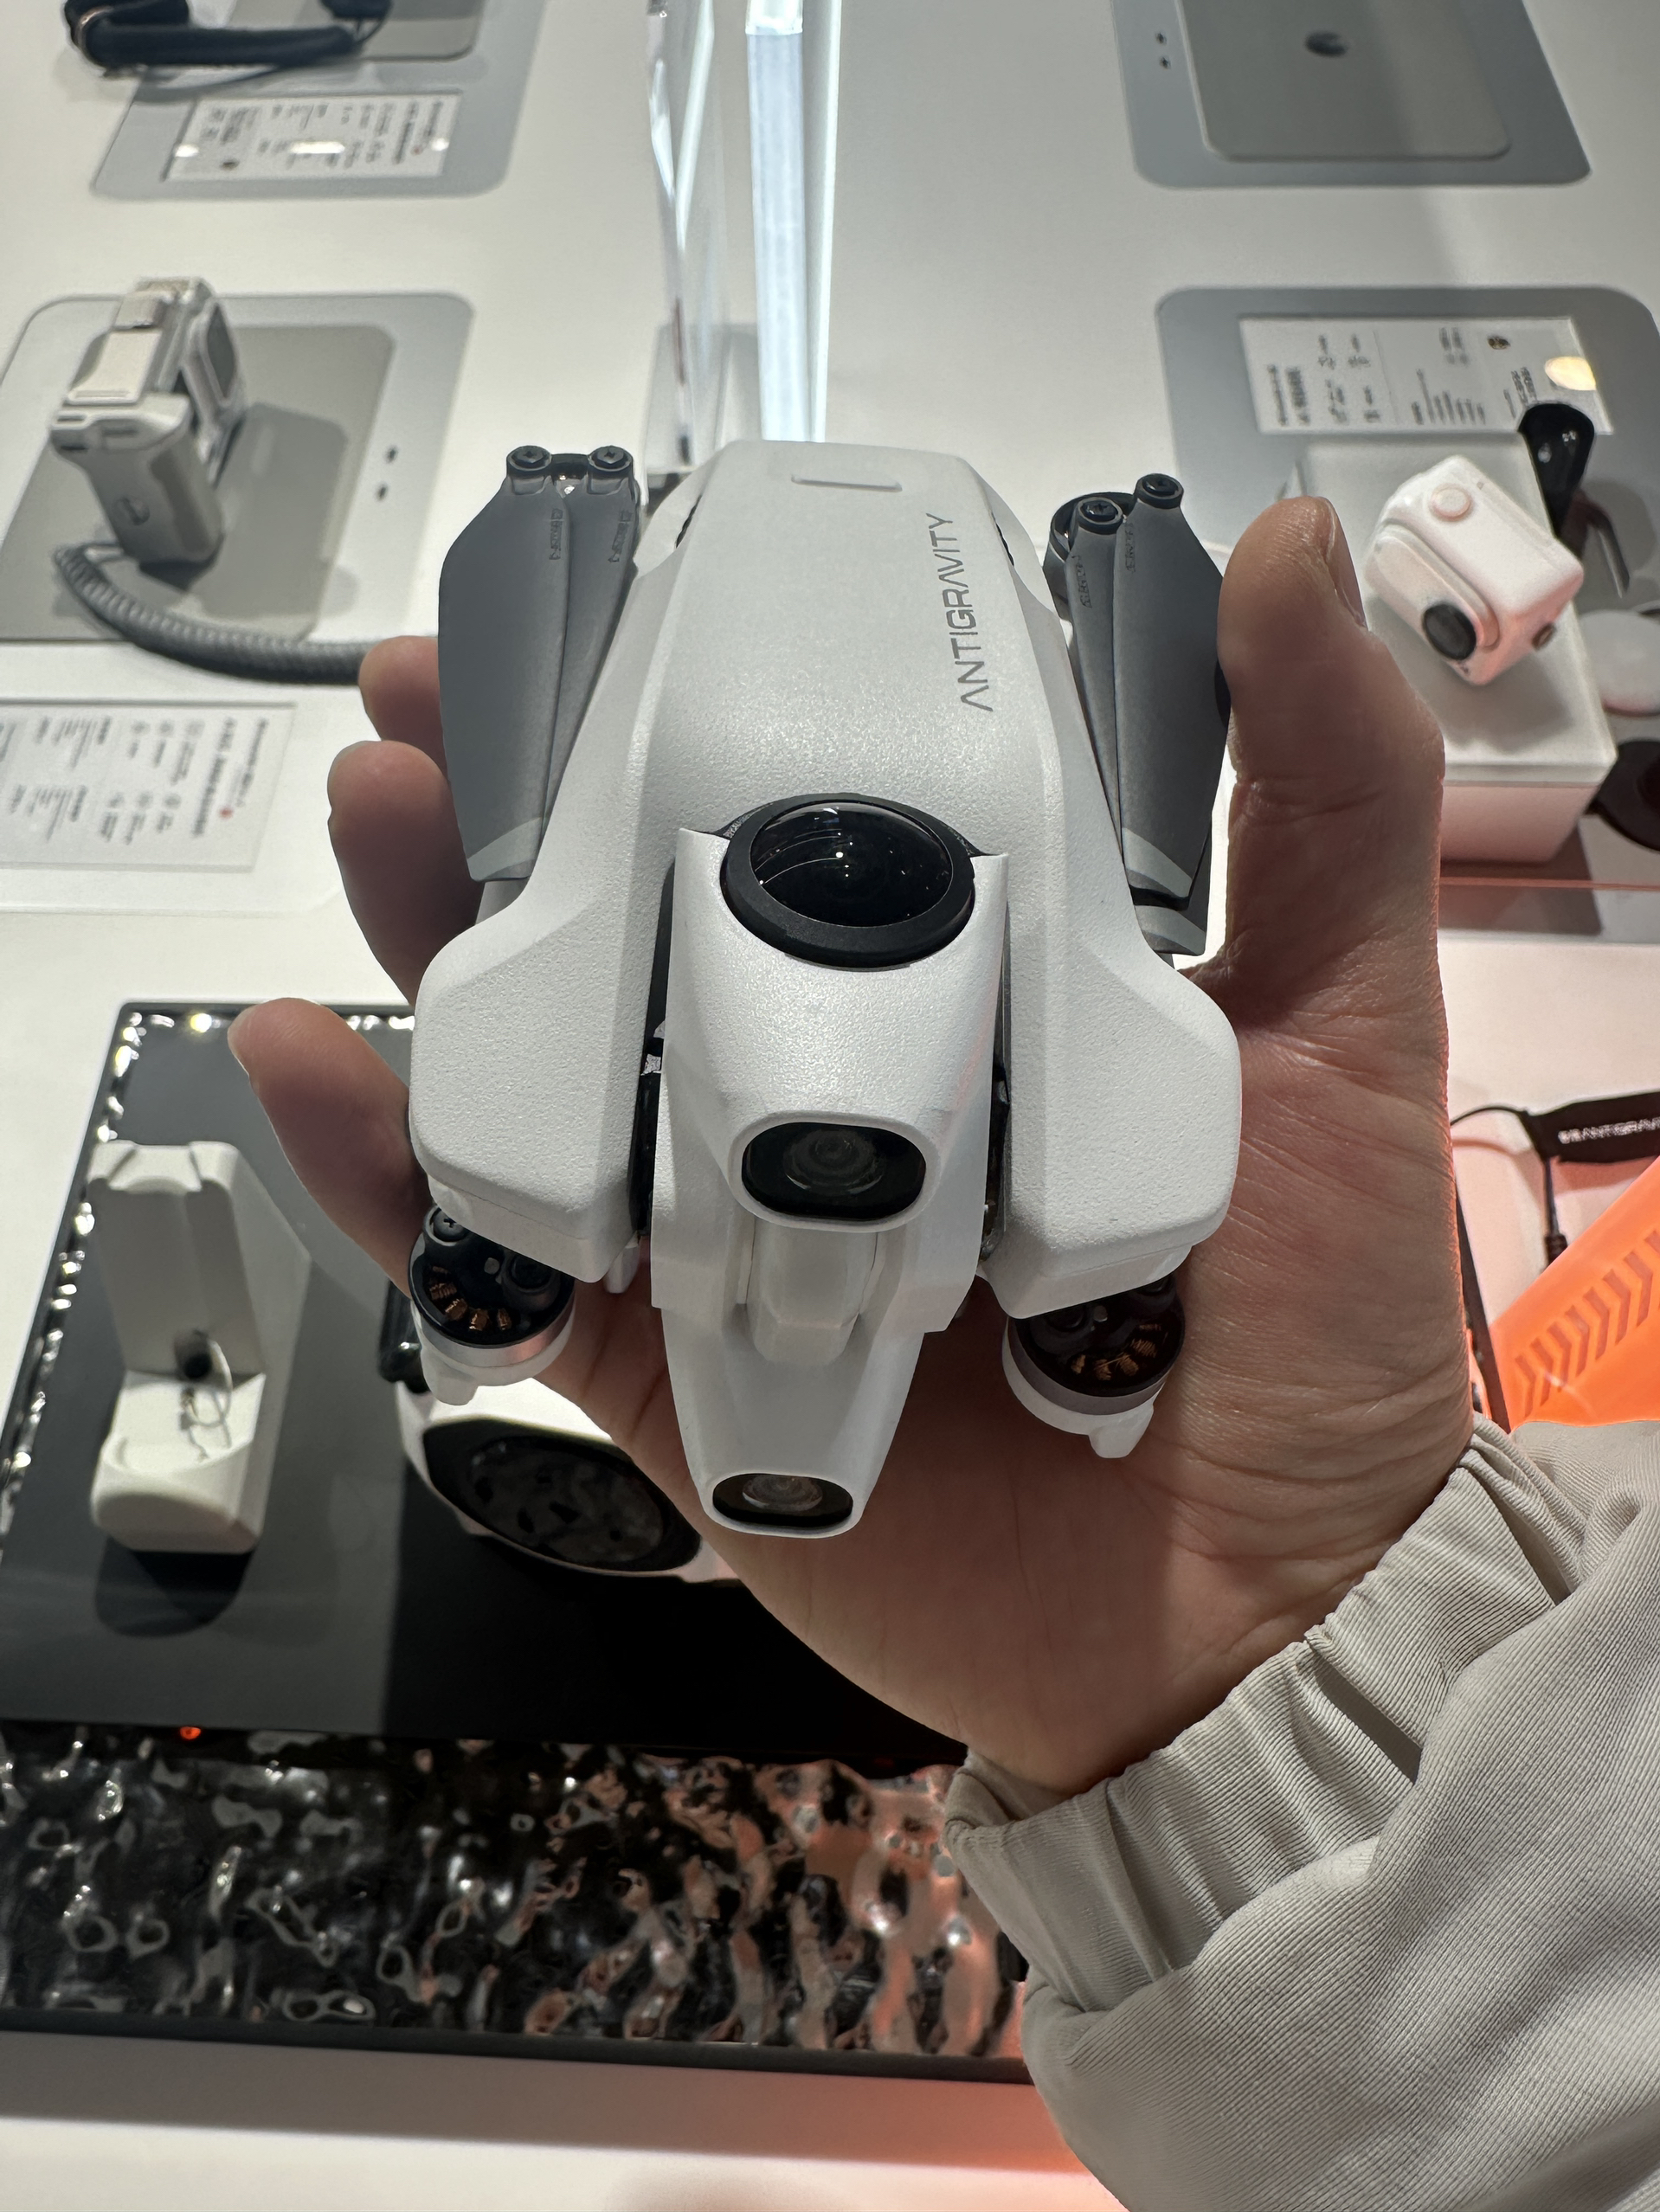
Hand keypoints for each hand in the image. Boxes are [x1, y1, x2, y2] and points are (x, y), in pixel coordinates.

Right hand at [231, 497, 1471, 1798]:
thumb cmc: (1304, 1329)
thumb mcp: (1339, 1032)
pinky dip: (382, 1165)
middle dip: (517, 797)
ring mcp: (723, 1224)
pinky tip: (303, 1054)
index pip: (797, 819)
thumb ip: (1322, 801)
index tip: (615, 602)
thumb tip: (1289, 550)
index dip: (696, 707)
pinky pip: (490, 1256)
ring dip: (432, 933)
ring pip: (539, 1062)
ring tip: (378, 810)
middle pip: (632, 922)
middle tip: (432, 691)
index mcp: (962, 992)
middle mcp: (824, 1090)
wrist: (1252, 1628)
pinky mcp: (657, 1364)